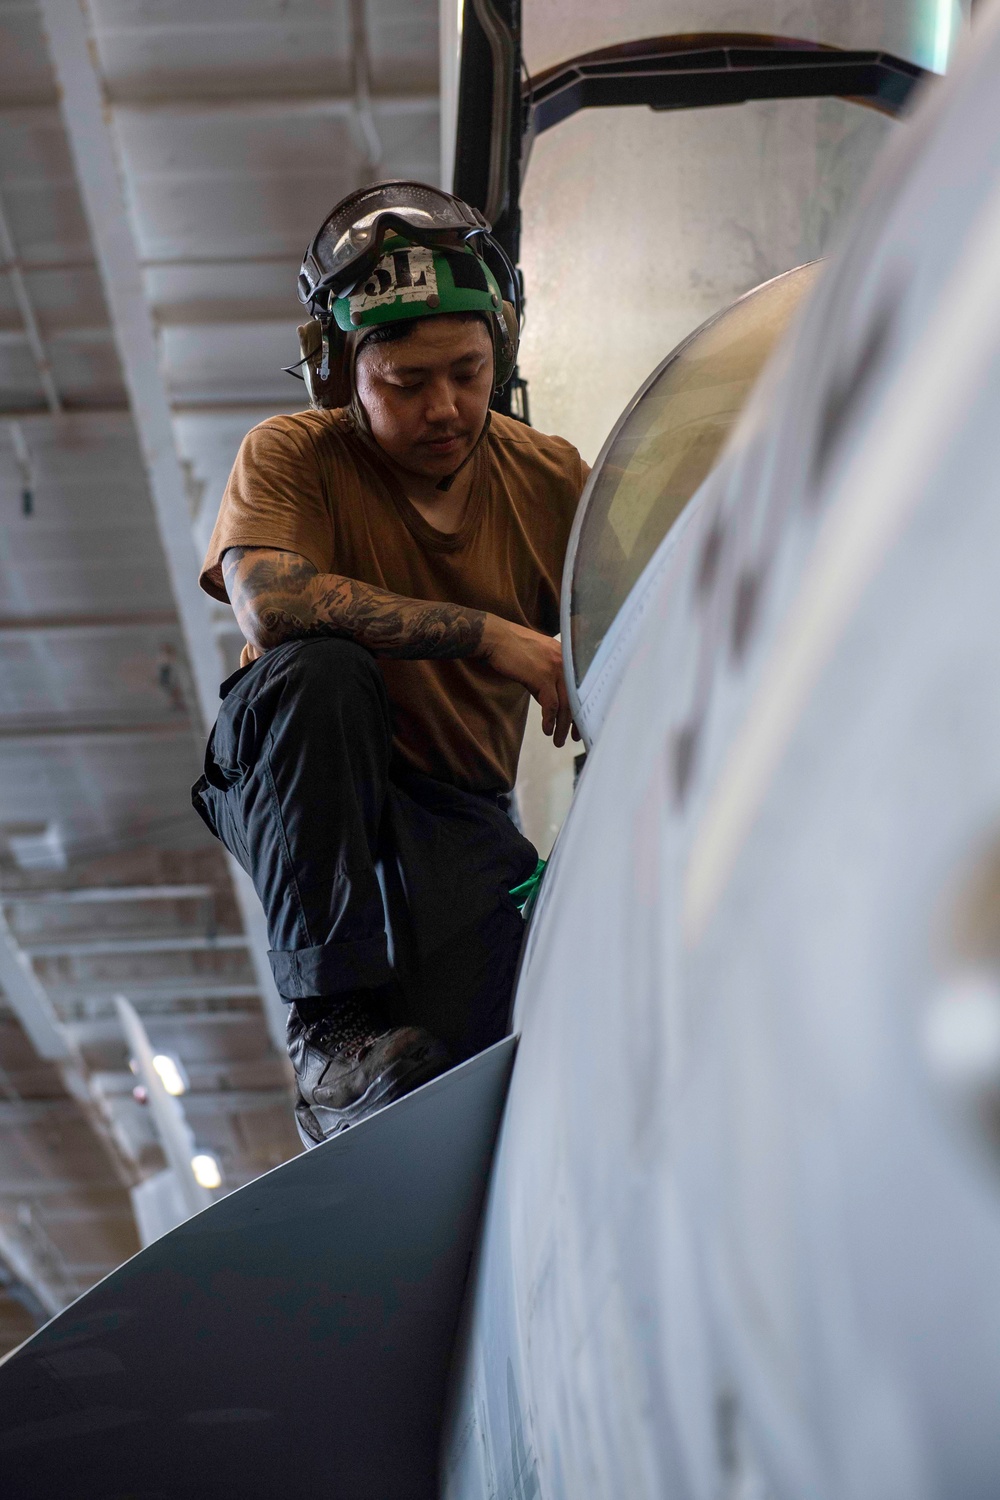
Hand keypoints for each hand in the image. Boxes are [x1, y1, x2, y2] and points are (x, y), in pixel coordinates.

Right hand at [480, 616, 576, 747]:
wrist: (495, 638)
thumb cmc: (512, 650)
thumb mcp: (536, 663)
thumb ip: (548, 680)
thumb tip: (552, 705)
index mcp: (566, 656)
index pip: (580, 687)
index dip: (581, 709)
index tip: (579, 725)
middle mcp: (565, 661)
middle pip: (577, 698)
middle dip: (576, 722)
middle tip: (574, 738)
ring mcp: (555, 668)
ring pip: (566, 704)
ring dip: (562, 726)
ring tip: (558, 741)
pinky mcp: (542, 676)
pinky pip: (551, 704)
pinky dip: (550, 720)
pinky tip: (547, 730)